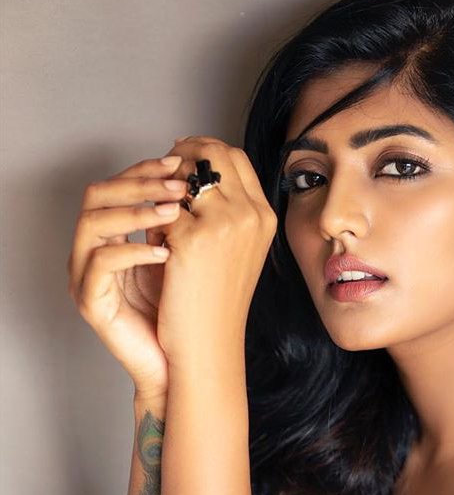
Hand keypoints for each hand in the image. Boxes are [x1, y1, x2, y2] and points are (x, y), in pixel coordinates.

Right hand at [67, 154, 188, 398]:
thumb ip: (181, 220)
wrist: (179, 365)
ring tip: (176, 210)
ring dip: (137, 209)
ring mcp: (86, 276)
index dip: (146, 167)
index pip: (117, 184)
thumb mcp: (187, 255)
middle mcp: (92, 251)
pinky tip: (166, 251)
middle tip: (179, 181)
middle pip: (97, 193)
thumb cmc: (183, 312)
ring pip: (92, 221)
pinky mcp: (91, 302)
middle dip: (141, 181)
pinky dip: (134, 250)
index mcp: (112, 236)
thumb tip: (200, 174)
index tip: (182, 159)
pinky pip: (102, 263)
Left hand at [152, 136, 277, 370]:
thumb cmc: (216, 303)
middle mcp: (250, 215)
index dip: (204, 150)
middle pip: (212, 153)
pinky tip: (147, 232)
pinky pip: (161, 204)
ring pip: (184, 172)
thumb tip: (186, 176)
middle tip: (159, 168)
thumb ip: (224, 213)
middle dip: (182, 154)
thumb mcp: (235, 251)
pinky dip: (151, 212)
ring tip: (150, 199)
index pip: (234, 157)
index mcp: (264, 217)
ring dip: (164, 179)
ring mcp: (225, 224)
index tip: (180, 158)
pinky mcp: (192, 238)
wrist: (208, 343)